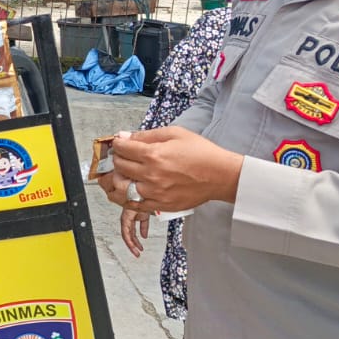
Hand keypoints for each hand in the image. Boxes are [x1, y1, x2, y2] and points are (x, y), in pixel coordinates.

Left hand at [108, 127, 242, 212]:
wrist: (220, 175)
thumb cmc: (201, 153)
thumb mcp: (174, 133)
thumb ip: (147, 135)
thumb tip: (125, 136)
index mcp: (153, 155)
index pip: (121, 149)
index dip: (118, 144)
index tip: (120, 143)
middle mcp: (151, 175)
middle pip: (119, 167)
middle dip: (118, 159)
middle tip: (123, 156)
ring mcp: (155, 193)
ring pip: (122, 188)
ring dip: (118, 179)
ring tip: (122, 174)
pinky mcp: (160, 205)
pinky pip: (134, 205)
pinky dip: (127, 197)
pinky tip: (130, 189)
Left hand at [119, 207, 152, 257]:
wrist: (140, 195)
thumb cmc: (140, 202)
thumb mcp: (145, 217)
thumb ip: (144, 227)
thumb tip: (144, 236)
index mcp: (130, 221)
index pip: (131, 234)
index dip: (135, 243)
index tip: (139, 249)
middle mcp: (126, 222)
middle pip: (128, 237)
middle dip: (133, 247)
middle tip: (137, 254)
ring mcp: (125, 221)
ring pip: (126, 236)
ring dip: (131, 245)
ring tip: (136, 252)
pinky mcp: (125, 219)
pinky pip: (126, 232)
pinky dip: (129, 239)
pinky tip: (133, 244)